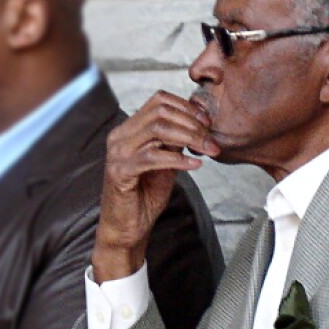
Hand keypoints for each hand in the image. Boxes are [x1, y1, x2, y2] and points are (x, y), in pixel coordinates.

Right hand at [93, 90, 219, 282]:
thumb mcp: (165, 161)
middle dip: (192, 123)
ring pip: (158, 130)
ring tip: (208, 150)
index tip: (207, 122)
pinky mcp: (120, 172)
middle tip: (211, 138)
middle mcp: (119, 136)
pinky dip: (178, 159)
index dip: (186, 107)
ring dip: (189, 138)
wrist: (128, 227)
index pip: (158, 100)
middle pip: (160, 112)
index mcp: (128, 129)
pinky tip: (195, 164)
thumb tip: (198, 123)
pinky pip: (153, 157)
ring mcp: (117, 153)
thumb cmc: (145, 195)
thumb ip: (174, 141)